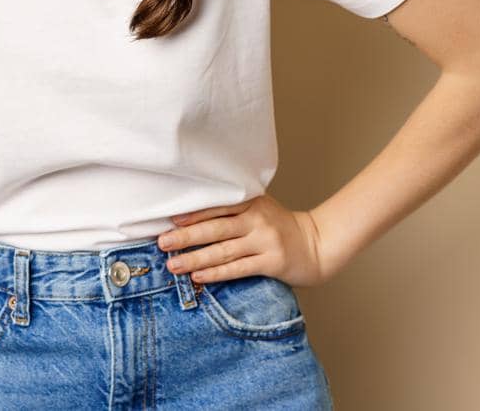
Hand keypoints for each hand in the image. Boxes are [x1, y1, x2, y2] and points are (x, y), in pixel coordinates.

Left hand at [156, 193, 332, 287]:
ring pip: (224, 251)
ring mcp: (265, 241)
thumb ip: (235, 209)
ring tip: (174, 265)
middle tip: (163, 243)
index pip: (218, 207)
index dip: (193, 214)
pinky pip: (238, 269)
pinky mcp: (272, 262)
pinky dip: (216, 273)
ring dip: (196, 259)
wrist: (317, 245)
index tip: (171, 220)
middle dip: (187, 237)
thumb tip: (192, 217)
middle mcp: (257, 220)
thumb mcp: (261, 209)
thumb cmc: (280, 227)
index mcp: (253, 203)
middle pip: (216, 229)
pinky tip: (198, 277)